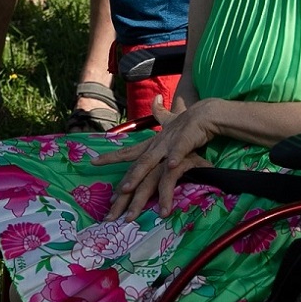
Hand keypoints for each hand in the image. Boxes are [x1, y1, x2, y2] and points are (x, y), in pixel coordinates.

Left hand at [94, 102, 215, 219]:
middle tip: (112, 202)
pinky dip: (174, 159)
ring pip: (151, 162)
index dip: (112, 156)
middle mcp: (157, 144)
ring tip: (128, 190)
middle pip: (136, 166)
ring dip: (139, 176)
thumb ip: (160, 114)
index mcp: (152, 142)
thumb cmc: (188, 122)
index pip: (129, 151)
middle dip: (124, 184)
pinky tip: (170, 167)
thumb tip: (155, 99)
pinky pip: (179, 151)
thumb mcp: (170, 120)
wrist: (206, 112)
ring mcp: (169, 142)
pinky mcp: (186, 140)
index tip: (94, 162)